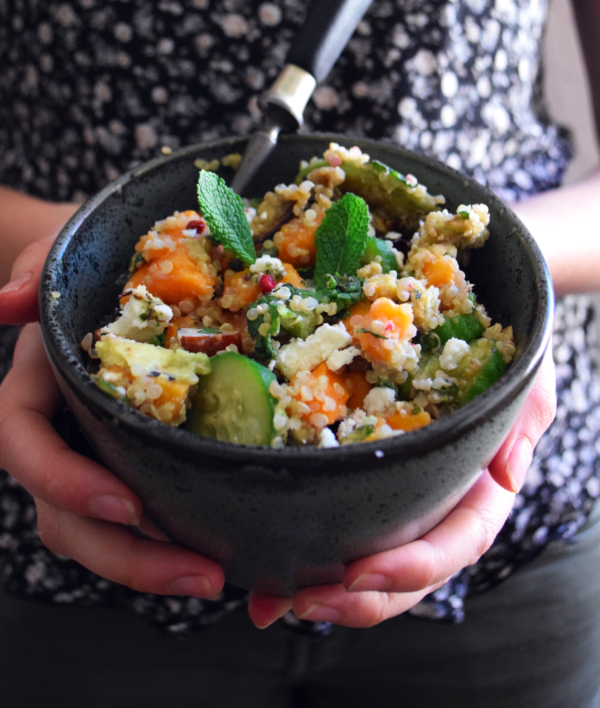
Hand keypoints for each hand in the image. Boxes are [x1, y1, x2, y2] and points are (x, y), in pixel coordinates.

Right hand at [0, 239, 224, 598]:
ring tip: (215, 575)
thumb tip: (3, 300)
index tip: (123, 502)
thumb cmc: (80, 270)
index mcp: (31, 393)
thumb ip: (29, 276)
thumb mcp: (56, 260)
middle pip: (67, 518)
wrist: (102, 279)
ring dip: (153, 565)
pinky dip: (169, 542)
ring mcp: (89, 459)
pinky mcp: (129, 465)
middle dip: (127, 557)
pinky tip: (219, 551)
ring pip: (100, 534)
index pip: (24, 446)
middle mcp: (56, 438)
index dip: (64, 481)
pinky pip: (138, 520)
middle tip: (200, 572)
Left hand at [248, 347, 555, 628]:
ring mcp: (396, 497)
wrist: (465, 326)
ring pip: (363, 561)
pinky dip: (294, 551)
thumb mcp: (525, 381)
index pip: (455, 542)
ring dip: (317, 589)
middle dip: (355, 597)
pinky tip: (258, 574)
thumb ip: (525, 418)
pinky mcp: (356, 478)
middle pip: (403, 572)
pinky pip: (329, 521)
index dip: (413, 566)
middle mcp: (435, 505)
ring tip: (268, 602)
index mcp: (478, 493)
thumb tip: (505, 473)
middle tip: (305, 600)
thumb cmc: (499, 361)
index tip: (361, 574)